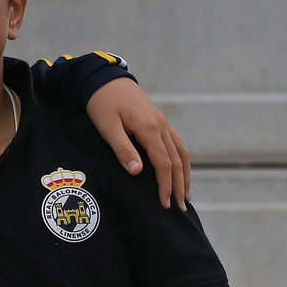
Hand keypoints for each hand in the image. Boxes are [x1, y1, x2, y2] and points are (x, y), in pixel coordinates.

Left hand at [86, 78, 190, 209]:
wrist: (104, 78)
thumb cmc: (101, 102)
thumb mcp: (107, 126)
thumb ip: (122, 149)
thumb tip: (138, 171)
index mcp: (149, 128)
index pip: (164, 164)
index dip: (165, 185)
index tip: (164, 204)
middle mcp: (161, 126)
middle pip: (177, 161)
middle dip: (179, 186)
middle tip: (180, 208)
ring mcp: (162, 122)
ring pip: (181, 152)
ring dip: (184, 175)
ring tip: (185, 195)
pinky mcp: (159, 120)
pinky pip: (176, 144)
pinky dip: (181, 161)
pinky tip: (179, 171)